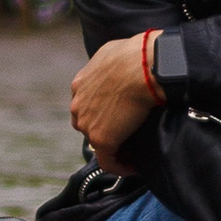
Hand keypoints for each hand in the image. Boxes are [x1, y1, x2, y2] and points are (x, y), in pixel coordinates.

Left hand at [68, 35, 157, 173]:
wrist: (143, 66)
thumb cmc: (135, 55)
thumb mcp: (112, 53)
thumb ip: (108, 65)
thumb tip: (120, 64)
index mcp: (80, 84)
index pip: (85, 105)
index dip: (100, 113)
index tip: (117, 118)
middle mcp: (78, 104)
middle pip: (87, 123)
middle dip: (105, 130)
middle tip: (126, 135)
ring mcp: (87, 123)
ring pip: (97, 142)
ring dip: (113, 147)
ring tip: (131, 152)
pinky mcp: (101, 139)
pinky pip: (108, 161)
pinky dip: (120, 166)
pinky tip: (133, 167)